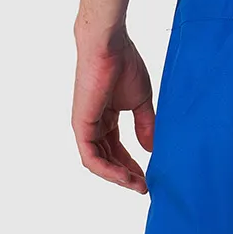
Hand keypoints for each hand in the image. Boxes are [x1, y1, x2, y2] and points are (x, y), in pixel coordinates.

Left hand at [72, 33, 154, 192]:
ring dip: (119, 177)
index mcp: (105, 118)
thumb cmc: (124, 65)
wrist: (110, 46)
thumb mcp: (140, 102)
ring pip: (99, 163)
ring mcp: (85, 126)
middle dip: (127, 175)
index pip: (117, 149)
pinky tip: (126, 176)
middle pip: (108, 159)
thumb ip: (145, 125)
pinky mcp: (81, 126)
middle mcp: (93, 125)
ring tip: (139, 185)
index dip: (133, 165)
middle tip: (146, 187)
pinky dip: (109, 170)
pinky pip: (92, 158)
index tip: (150, 177)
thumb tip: (151, 149)